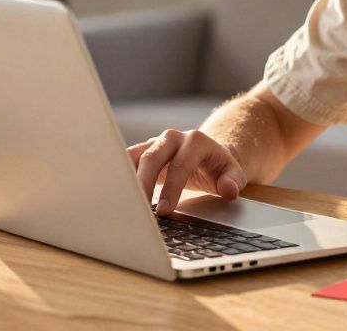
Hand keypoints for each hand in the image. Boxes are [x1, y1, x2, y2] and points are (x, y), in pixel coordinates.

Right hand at [127, 129, 248, 215]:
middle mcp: (173, 137)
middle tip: (141, 210)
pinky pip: (126, 160)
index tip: (165, 210)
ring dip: (126, 179)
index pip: (181, 164)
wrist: (207, 154)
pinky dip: (119, 174)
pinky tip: (113, 192)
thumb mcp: (233, 174)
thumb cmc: (219, 167)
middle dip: (144, 184)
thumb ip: (233, 182)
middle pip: (152, 157)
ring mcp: (155, 142)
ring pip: (134, 157)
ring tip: (122, 203)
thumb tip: (229, 190)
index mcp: (196, 141)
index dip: (172, 188)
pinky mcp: (143, 151)